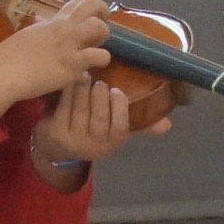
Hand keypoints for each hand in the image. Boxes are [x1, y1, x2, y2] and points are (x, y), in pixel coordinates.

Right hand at [0, 0, 112, 118]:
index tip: (91, 21)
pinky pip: (98, 56)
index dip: (92, 8)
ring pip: (98, 27)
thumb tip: (52, 40)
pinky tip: (96, 66)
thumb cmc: (9, 57)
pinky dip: (102, 59)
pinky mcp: (72, 63)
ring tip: (97, 48)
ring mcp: (69, 44)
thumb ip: (45, 35)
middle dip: (103, 13)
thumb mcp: (30, 37)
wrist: (4, 72)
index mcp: (53, 21)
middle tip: (99, 31)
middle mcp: (63, 27)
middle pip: (92, 4)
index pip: (78, 2)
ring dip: (103, 36)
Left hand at [34, 76, 162, 168]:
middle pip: (99, 115)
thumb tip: (168, 124)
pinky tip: (72, 81)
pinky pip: (65, 105)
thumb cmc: (91, 132)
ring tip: (86, 76)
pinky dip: (69, 90)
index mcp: (111, 143)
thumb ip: (140, 126)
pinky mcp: (56, 132)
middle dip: (99, 94)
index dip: (119, 106)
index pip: (120, 126)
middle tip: (99, 82)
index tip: (116, 90)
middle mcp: (94, 145)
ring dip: (84, 88)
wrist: (56, 147)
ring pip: (81, 107)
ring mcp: (74, 140)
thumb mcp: (114, 131)